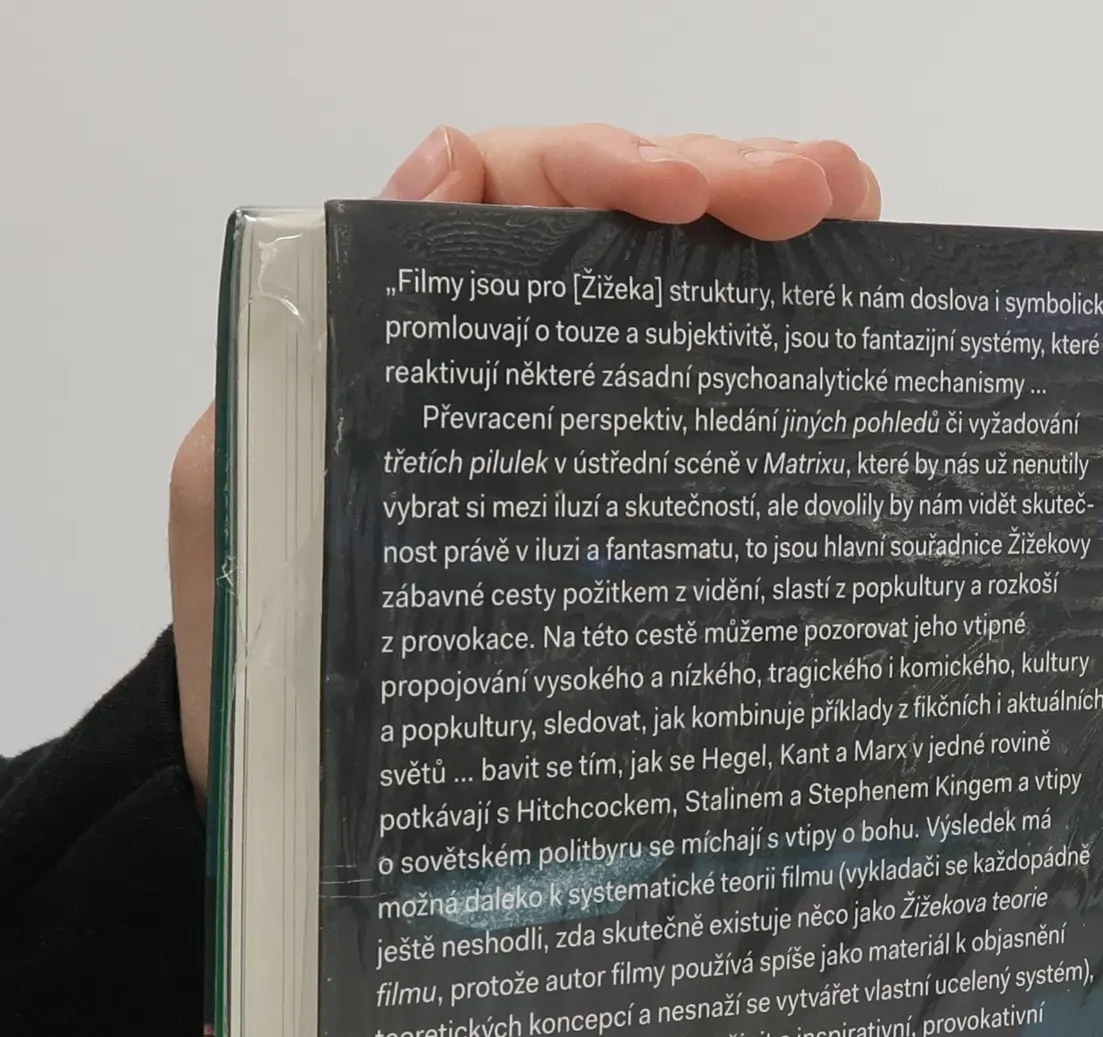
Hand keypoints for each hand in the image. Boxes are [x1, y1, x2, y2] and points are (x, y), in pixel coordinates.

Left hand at [168, 123, 881, 800]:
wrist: (297, 804)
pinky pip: (706, 413)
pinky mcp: (623, 529)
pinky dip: (781, 347)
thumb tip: (444, 170)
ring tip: (846, 213)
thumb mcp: (256, 485)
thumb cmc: (257, 658)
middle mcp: (498, 375)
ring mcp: (571, 447)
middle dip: (722, 178)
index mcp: (404, 343)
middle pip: (620, 226)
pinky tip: (841, 317)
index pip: (511, 191)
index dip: (602, 166)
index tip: (683, 199)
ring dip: (768, 234)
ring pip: (680, 299)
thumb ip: (318, 348)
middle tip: (810, 197)